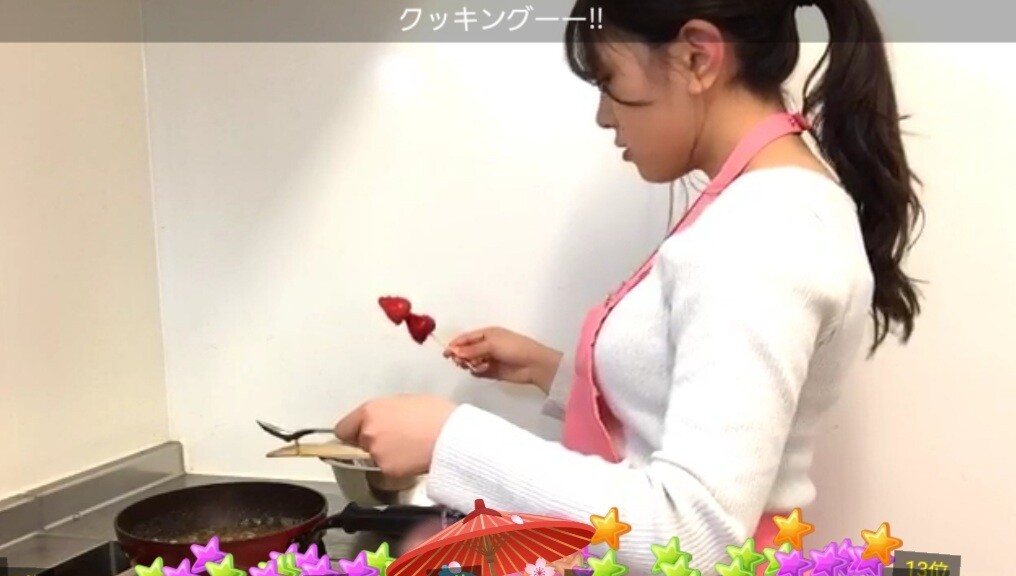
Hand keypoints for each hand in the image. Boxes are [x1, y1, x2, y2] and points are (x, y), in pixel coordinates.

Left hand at [334, 395, 456, 477]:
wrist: (451, 437)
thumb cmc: (436, 414)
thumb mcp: (407, 401)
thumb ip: (386, 411)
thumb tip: (382, 419)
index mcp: (370, 411)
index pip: (343, 428)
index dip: (353, 431)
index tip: (360, 434)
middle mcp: (368, 433)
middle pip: (358, 443)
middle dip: (372, 442)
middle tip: (395, 438)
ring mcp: (376, 454)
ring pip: (373, 458)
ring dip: (385, 454)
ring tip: (408, 447)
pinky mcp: (388, 471)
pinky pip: (387, 469)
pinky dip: (396, 466)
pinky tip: (413, 457)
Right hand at [444, 327, 561, 392]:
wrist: (533, 365)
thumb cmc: (515, 348)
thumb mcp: (492, 344)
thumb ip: (472, 349)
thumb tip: (455, 351)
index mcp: (487, 334)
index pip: (466, 338)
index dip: (455, 344)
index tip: (446, 353)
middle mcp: (487, 345)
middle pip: (466, 350)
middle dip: (461, 356)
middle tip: (459, 361)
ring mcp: (489, 359)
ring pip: (471, 362)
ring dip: (470, 364)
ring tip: (474, 365)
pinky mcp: (492, 372)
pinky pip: (478, 372)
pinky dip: (478, 371)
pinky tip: (483, 370)